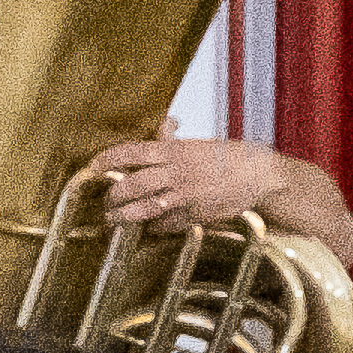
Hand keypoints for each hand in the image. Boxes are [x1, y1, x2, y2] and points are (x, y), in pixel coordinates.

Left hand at [95, 135, 289, 232]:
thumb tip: (163, 125)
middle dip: (112, 196)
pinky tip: (150, 227)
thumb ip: (175, 140)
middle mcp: (176, 173)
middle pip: (132, 185)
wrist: (259, 175)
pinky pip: (166, 224)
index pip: (132, 152)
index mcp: (175, 151)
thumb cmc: (230, 157)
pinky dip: (155, 226)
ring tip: (113, 221)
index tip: (93, 166)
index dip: (108, 159)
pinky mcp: (193, 215)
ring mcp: (184, 196)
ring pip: (144, 208)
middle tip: (105, 202)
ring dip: (124, 217)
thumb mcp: (199, 143)